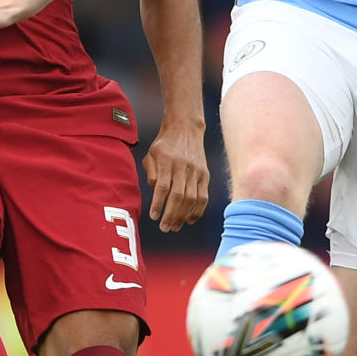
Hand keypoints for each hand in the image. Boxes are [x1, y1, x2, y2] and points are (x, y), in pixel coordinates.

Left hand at [142, 117, 209, 232]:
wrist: (186, 128)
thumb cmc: (165, 143)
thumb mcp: (151, 153)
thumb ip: (151, 172)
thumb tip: (155, 190)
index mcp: (167, 160)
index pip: (163, 187)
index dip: (158, 203)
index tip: (153, 216)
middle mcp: (183, 166)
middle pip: (178, 196)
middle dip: (171, 215)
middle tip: (164, 227)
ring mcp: (196, 171)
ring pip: (191, 198)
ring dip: (182, 216)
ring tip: (174, 226)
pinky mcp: (205, 175)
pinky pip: (203, 196)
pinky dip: (197, 210)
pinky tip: (189, 219)